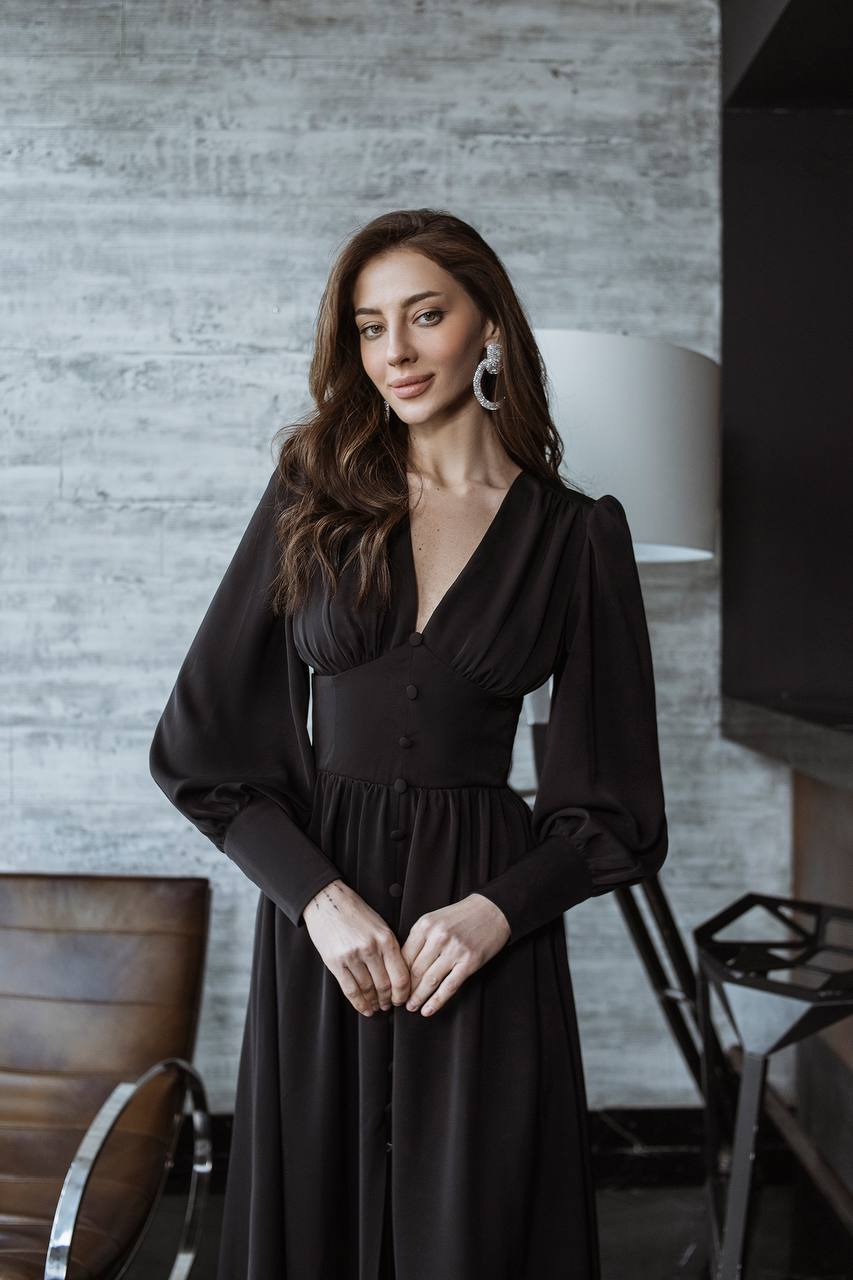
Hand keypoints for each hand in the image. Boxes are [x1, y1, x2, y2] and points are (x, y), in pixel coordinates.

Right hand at [302, 879, 412, 1016]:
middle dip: (388, 1000)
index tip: (403, 999)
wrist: (328, 901)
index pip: (400, 976)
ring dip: (374, 1002)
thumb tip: (398, 977)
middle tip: (389, 1005)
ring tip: (376, 1006)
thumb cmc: (356, 913)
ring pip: (367, 990)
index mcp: (386, 938)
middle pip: (384, 986)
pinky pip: (350, 989)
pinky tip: (364, 1008)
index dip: (403, 993)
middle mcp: (370, 948)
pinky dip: (359, 1003)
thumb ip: (389, 949)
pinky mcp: (334, 962)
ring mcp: (351, 956)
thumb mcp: (380, 926)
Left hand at [399, 893, 510, 1017]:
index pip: (404, 956)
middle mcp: (438, 937)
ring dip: (418, 998)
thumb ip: (418, 938)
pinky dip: (436, 1001)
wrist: (491, 911)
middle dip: (405, 989)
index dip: (396, 975)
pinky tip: (427, 1010)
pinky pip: (449, 987)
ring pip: (430, 981)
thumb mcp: (434, 919)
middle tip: (398, 1001)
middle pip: (415, 970)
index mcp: (425, 925)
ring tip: (411, 1007)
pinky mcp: (469, 962)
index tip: (392, 986)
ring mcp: (455, 950)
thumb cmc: (460, 916)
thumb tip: (402, 966)